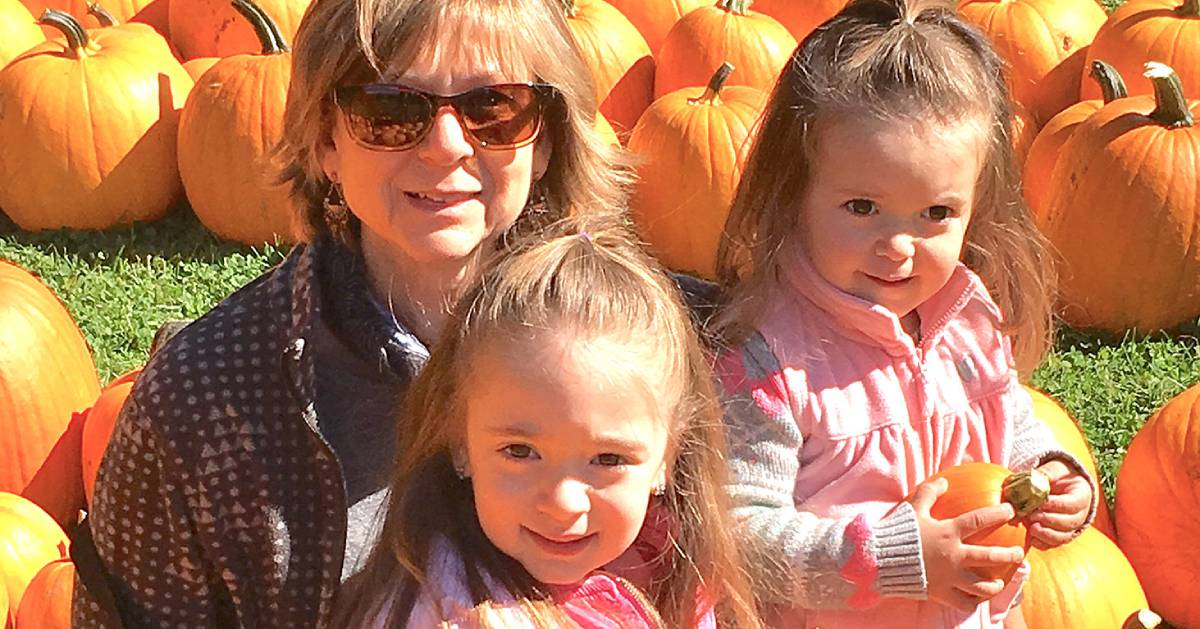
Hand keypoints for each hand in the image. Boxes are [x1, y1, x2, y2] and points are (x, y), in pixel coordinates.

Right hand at [910, 478, 1025, 612]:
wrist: (879, 560)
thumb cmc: (897, 533)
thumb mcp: (913, 509)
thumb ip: (930, 493)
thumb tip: (945, 481)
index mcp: (948, 532)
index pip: (979, 520)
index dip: (998, 514)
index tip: (1011, 511)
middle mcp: (954, 556)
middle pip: (989, 557)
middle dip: (1008, 555)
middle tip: (1018, 553)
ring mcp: (950, 577)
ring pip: (981, 586)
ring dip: (995, 585)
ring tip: (999, 582)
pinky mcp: (942, 593)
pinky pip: (964, 602)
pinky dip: (973, 601)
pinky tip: (977, 599)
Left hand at [1027, 460, 1091, 548]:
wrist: (1062, 484)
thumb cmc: (1058, 475)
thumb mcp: (1054, 469)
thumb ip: (1044, 475)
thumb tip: (1030, 483)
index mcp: (1082, 495)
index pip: (1072, 503)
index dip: (1056, 505)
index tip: (1040, 503)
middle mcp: (1082, 513)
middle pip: (1071, 522)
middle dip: (1050, 520)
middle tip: (1032, 516)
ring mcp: (1073, 526)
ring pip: (1065, 536)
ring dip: (1048, 534)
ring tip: (1032, 528)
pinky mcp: (1062, 535)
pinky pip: (1056, 544)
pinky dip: (1044, 544)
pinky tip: (1032, 539)